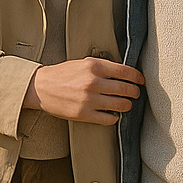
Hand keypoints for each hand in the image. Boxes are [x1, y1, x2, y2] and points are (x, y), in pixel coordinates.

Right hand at [23, 56, 143, 125]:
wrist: (41, 87)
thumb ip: (102, 67)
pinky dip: (114, 117)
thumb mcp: (82, 63)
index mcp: (93, 66)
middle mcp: (93, 82)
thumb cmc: (62, 74)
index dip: (137, 77)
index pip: (125, 71)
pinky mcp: (85, 115)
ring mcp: (89, 100)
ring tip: (125, 104)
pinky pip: (110, 119)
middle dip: (134, 92)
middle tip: (135, 93)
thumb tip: (124, 74)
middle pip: (126, 89)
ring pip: (121, 105)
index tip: (141, 80)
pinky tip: (112, 114)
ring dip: (127, 105)